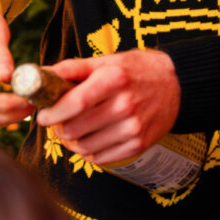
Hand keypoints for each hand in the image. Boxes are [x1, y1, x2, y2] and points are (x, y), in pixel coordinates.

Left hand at [36, 50, 179, 164]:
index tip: (43, 116)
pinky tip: (92, 138)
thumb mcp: (107, 61)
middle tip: (59, 121)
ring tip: (75, 130)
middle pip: (76, 129)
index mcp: (114, 79)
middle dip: (60, 127)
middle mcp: (125, 105)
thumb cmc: (137, 70)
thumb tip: (41, 75)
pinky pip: (101, 158)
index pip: (75, 103)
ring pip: (85, 147)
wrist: (178, 84)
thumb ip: (73, 68)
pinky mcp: (139, 144)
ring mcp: (133, 128)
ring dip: (73, 141)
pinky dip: (90, 151)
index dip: (53, 113)